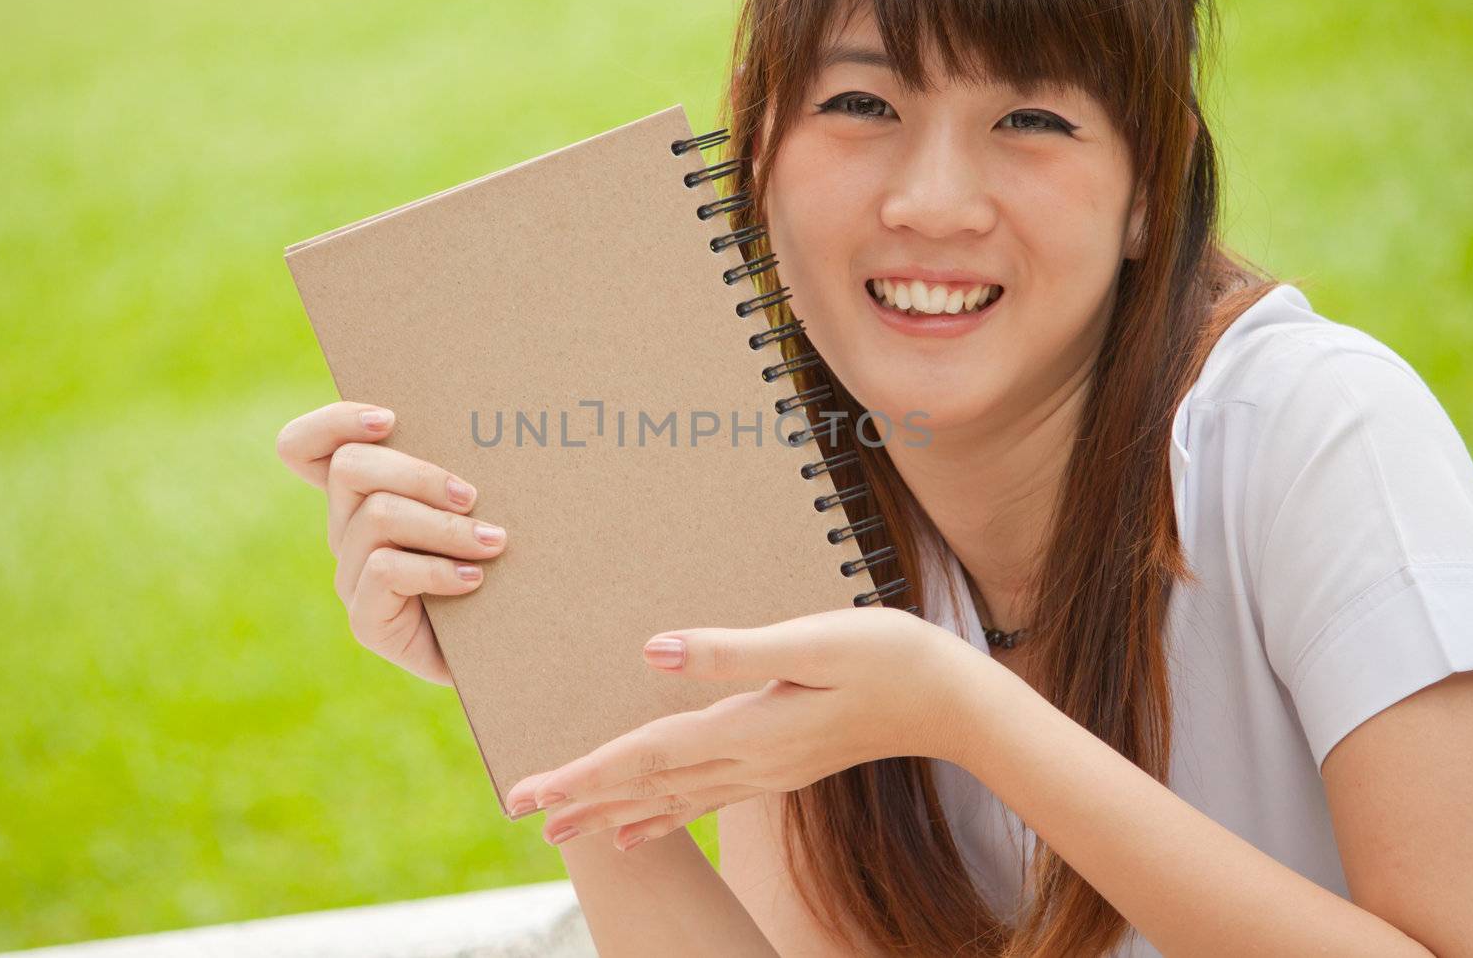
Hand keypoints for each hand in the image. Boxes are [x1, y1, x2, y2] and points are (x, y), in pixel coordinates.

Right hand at [275, 400, 507, 684]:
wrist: (510, 645)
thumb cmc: (501, 562)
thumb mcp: (479, 504)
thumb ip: (462, 466)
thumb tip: (477, 418)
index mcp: (362, 495)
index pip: (303, 447)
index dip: (332, 423)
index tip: (390, 419)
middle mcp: (346, 532)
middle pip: (350, 468)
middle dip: (417, 472)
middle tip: (471, 495)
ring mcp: (351, 578)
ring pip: (378, 517)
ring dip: (444, 526)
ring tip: (493, 541)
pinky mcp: (366, 621)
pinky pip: (383, 571)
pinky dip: (435, 569)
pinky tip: (473, 579)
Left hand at [502, 605, 976, 849]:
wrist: (949, 701)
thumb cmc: (887, 657)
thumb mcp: (812, 641)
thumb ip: (731, 651)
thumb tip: (653, 651)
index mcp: (747, 729)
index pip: (646, 756)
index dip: (586, 773)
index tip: (532, 791)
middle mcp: (748, 762)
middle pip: (647, 786)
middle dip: (583, 800)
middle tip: (523, 814)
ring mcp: (765, 772)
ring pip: (671, 800)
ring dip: (613, 812)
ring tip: (564, 831)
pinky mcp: (780, 767)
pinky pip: (704, 802)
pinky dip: (663, 818)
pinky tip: (640, 832)